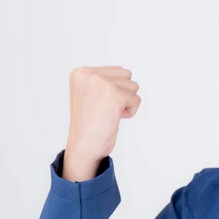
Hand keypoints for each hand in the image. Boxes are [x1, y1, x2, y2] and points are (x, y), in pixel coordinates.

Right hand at [62, 66, 140, 181]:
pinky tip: (114, 118)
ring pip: (133, 86)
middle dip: (123, 94)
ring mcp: (101, 83)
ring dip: (126, 102)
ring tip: (109, 113)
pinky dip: (130, 111)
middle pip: (126, 75)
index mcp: (81, 73)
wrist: (83, 147)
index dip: (115, 90)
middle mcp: (89, 74)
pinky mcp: (114, 95)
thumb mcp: (90, 93)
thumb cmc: (89, 124)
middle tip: (105, 109)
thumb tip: (125, 72)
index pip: (117, 71)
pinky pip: (136, 100)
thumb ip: (104, 80)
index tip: (98, 104)